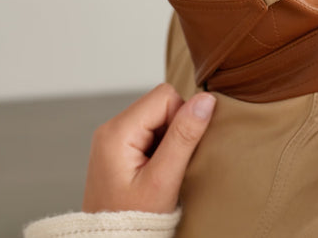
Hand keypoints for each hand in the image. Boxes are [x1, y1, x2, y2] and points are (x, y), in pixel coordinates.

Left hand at [82, 83, 215, 213]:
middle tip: (169, 165)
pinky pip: (150, 130)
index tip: (177, 154)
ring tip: (161, 171)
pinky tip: (155, 171)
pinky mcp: (119, 146)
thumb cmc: (133, 221)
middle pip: (161, 103)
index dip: (182, 119)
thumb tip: (206, 100)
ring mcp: (113, 137)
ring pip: (158, 116)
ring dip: (169, 140)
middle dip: (175, 129)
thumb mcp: (163, 180)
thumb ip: (184, 136)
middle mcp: (111, 127)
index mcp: (116, 131)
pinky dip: (161, 147)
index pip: (165, 96)